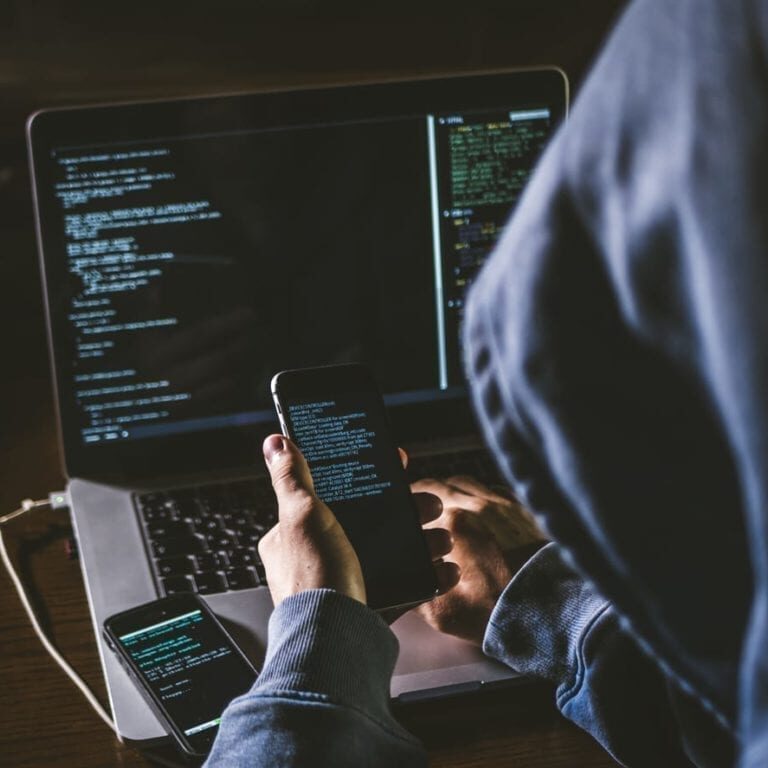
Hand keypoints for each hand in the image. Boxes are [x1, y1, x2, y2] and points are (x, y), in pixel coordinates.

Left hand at [258, 435, 458, 609]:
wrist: (332, 643)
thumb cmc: (313, 576)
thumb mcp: (301, 516)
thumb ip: (291, 478)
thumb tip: (274, 443)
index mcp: (295, 535)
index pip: (333, 494)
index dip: (365, 478)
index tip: (395, 467)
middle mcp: (318, 557)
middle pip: (369, 522)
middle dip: (407, 512)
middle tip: (431, 505)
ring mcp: (345, 581)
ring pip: (391, 552)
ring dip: (423, 542)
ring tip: (443, 539)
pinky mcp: (368, 605)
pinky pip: (404, 585)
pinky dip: (427, 577)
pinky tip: (445, 569)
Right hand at [412, 476, 547, 646]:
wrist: (551, 611)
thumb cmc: (499, 612)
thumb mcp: (442, 612)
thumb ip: (414, 591)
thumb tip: (403, 581)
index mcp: (452, 524)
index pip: (418, 497)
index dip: (407, 503)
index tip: (404, 511)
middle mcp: (477, 506)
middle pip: (441, 484)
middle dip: (427, 493)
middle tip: (422, 507)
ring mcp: (503, 504)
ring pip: (467, 482)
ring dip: (453, 490)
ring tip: (450, 506)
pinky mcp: (524, 510)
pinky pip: (495, 489)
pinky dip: (482, 494)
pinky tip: (482, 511)